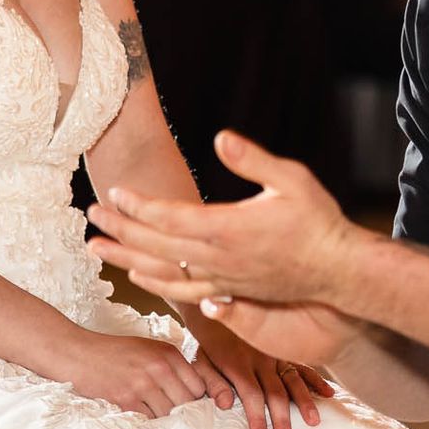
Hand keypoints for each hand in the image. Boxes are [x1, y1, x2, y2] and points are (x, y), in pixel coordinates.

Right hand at [54, 331, 207, 418]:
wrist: (78, 353)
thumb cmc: (113, 353)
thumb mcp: (148, 350)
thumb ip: (171, 366)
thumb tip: (193, 393)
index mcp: (168, 353)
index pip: (198, 386)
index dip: (194, 398)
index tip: (185, 404)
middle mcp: (159, 368)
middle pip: (187, 403)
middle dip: (182, 412)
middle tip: (171, 415)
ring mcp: (143, 384)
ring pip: (169, 415)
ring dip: (163, 419)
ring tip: (152, 414)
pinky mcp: (126, 400)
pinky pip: (148, 421)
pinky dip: (146, 422)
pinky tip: (138, 415)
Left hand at [88, 130, 358, 307]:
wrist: (338, 270)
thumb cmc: (318, 220)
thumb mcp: (291, 179)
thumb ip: (253, 159)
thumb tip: (220, 136)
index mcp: (227, 229)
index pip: (170, 218)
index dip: (139, 206)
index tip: (115, 192)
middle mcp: (217, 258)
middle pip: (155, 245)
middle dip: (120, 228)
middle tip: (90, 215)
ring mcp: (221, 278)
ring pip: (161, 271)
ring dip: (125, 258)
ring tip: (95, 248)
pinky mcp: (228, 291)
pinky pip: (181, 291)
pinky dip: (154, 283)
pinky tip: (136, 275)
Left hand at [189, 316, 335, 428]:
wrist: (219, 313)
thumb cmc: (207, 345)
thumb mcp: (200, 363)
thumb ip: (212, 383)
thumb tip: (226, 405)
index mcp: (238, 364)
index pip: (251, 396)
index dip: (257, 419)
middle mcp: (260, 360)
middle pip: (275, 393)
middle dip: (282, 421)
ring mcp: (275, 354)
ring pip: (293, 380)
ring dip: (304, 402)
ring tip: (313, 422)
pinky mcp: (284, 351)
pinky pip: (302, 365)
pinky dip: (316, 379)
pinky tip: (328, 394)